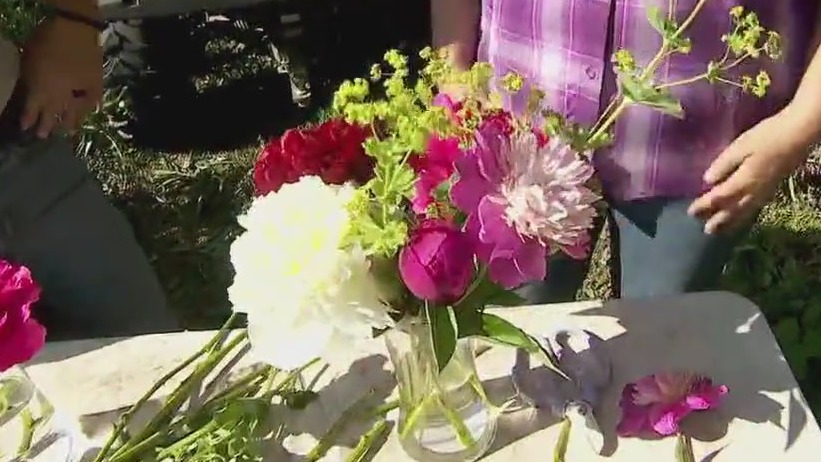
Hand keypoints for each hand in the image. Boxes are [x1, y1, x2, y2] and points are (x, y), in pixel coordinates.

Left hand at [20, 17, 102, 137]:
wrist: (75, 28)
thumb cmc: (48, 39)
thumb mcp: (29, 59)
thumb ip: (31, 78)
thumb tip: (33, 90)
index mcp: (44, 88)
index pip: (34, 107)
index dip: (29, 118)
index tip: (25, 127)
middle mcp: (63, 94)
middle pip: (54, 113)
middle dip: (49, 125)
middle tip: (45, 136)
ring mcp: (81, 90)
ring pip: (75, 111)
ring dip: (71, 121)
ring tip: (70, 131)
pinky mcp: (96, 85)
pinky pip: (94, 100)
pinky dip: (91, 106)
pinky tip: (93, 111)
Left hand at [688, 110, 812, 233]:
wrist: (798, 135)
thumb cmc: (767, 137)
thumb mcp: (741, 146)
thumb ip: (723, 164)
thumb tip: (707, 181)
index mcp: (743, 181)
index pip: (718, 198)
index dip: (704, 206)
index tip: (691, 212)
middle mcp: (753, 191)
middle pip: (732, 210)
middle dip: (718, 220)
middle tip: (706, 231)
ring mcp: (764, 191)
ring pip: (745, 212)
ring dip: (731, 222)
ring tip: (720, 231)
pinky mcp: (772, 188)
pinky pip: (755, 208)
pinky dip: (744, 216)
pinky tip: (741, 216)